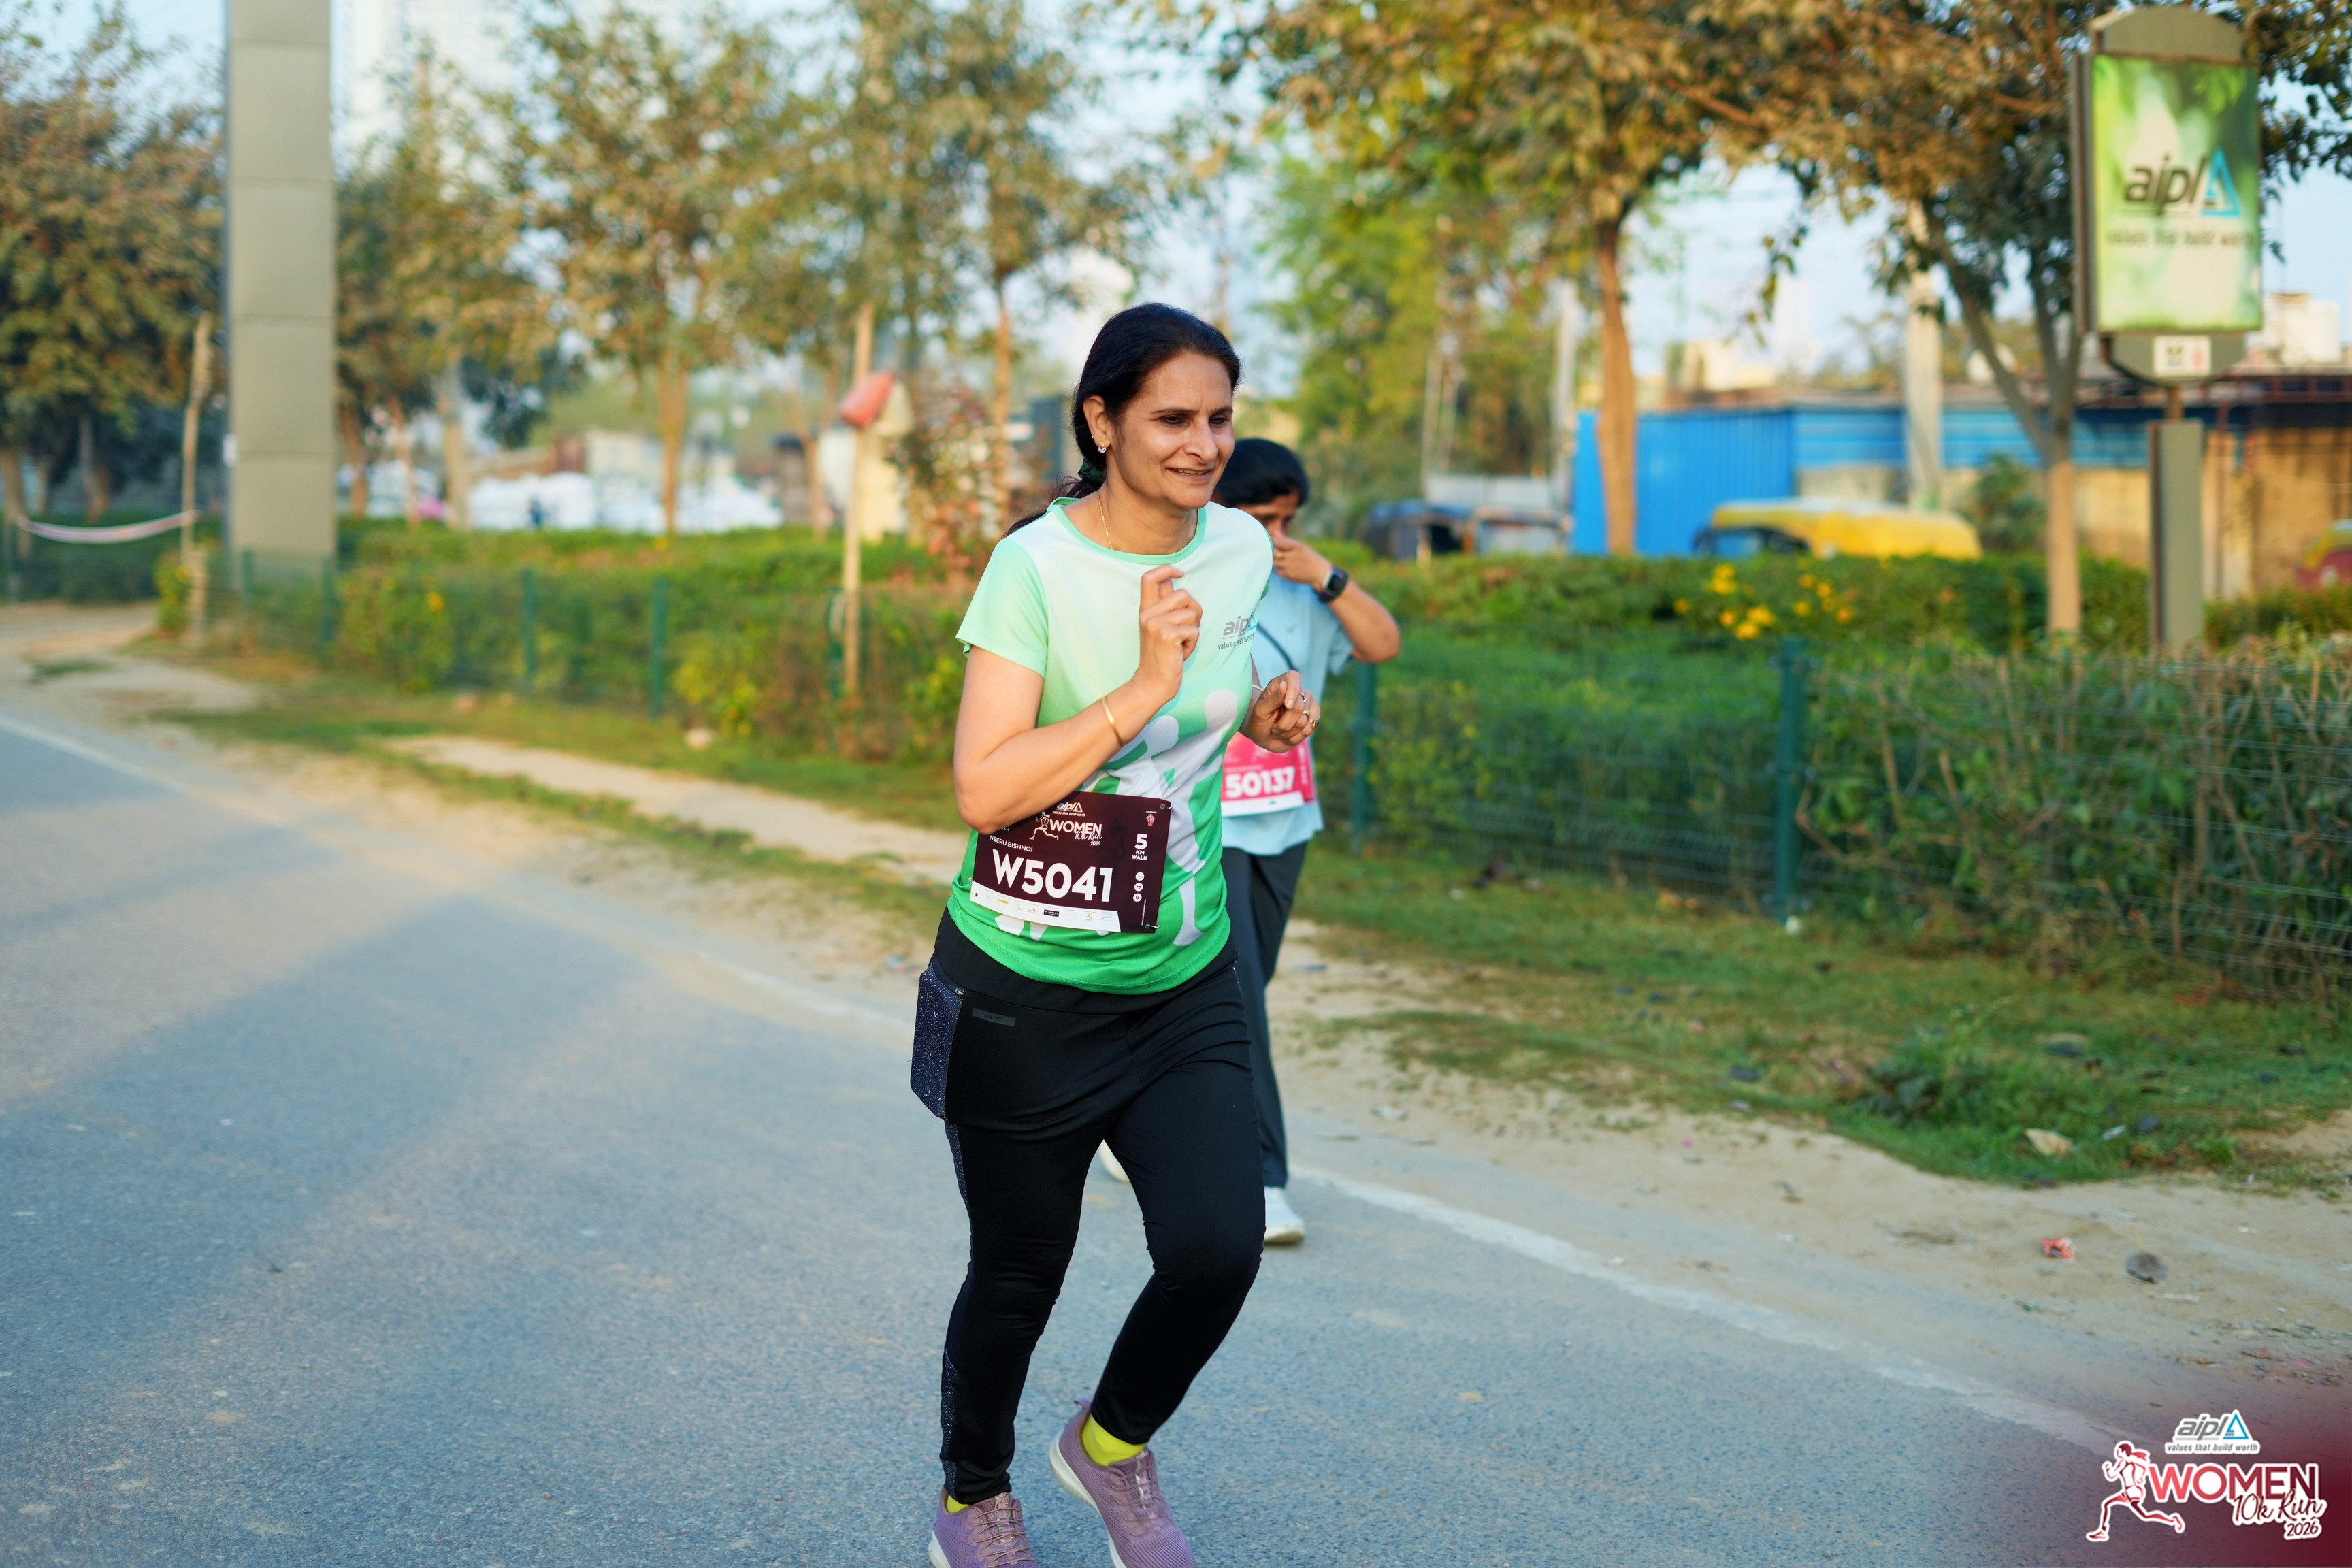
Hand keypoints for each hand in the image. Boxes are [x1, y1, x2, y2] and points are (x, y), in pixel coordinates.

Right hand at [1136, 564, 1199, 699]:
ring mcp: (1156, 624)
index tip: (1180, 573)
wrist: (1152, 683)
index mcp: (1145, 610)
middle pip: (1184, 594)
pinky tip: (1181, 652)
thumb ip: (1168, 607)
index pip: (1150, 577)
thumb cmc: (1163, 656)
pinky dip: (1193, 644)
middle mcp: (1148, 614)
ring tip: (1181, 643)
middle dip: (1194, 611)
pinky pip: (1195, 631)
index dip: (1167, 569)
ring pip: (1192, 613)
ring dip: (1193, 630)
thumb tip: (1177, 583)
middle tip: (1185, 630)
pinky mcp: (1167, 635)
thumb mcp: (1161, 627)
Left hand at [1244, 669, 1318, 752]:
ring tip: (1279, 730)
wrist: (1263, 736)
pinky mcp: (1313, 719)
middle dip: (1284, 723)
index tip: (1287, 706)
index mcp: (1282, 683)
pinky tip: (1287, 735)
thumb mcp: (1260, 710)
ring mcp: (1308, 705)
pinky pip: (1309, 730)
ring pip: (1304, 721)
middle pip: (1299, 706)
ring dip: (1287, 732)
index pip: (1294, 677)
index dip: (1293, 691)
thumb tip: (1284, 685)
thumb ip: (1273, 699)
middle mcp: (1298, 692)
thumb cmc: (1258, 720)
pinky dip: (1295, 737)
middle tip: (1274, 727)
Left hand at [1271, 532, 1333, 590]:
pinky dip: (1280, 568)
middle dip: (1274, 551)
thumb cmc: (1309, 557)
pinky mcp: (1288, 576)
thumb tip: (1274, 531)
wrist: (1319, 573)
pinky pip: (1278, 571)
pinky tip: (1287, 567)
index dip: (1273, 541)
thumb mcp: (1300, 546)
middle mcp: (1291, 556)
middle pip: (1274, 552)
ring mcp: (1289, 567)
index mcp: (1295, 546)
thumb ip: (1284, 539)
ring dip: (1277, 560)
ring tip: (1284, 560)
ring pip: (1274, 562)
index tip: (1274, 542)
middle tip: (1280, 552)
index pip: (1277, 541)